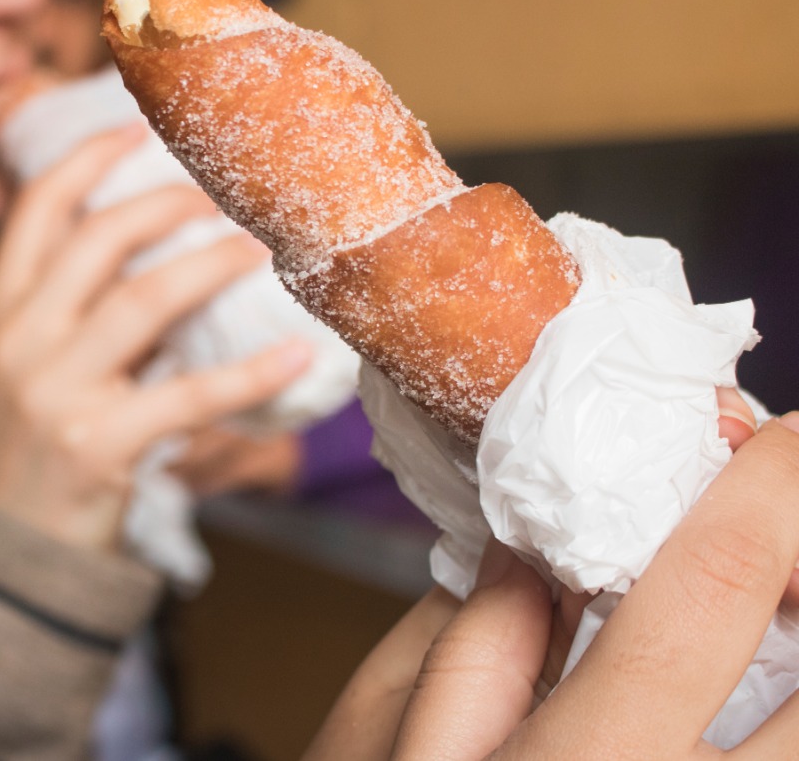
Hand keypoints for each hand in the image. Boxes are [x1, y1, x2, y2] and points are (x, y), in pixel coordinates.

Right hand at [0, 125, 310, 549]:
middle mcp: (19, 338)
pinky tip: (293, 354)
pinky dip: (250, 373)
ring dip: (214, 265)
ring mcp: (55, 391)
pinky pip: (190, 395)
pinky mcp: (100, 444)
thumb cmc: (27, 444)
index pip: (38, 208)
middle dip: (169, 203)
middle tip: (221, 196)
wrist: (6, 547)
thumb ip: (64, 307)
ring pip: (147, 301)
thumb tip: (157, 252)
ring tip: (260, 251)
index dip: (91, 159)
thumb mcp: (20, 364)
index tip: (137, 129)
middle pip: (99, 238)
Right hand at [308, 412, 798, 759]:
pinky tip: (769, 687)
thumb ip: (476, 639)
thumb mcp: (400, 743)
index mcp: (592, 757)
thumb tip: (543, 540)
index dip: (772, 483)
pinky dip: (795, 714)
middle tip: (797, 522)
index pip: (716, 580)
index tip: (786, 431)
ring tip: (786, 606)